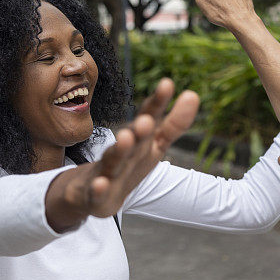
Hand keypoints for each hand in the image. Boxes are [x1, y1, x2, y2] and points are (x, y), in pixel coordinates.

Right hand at [46, 78, 198, 230]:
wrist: (86, 192)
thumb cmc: (127, 163)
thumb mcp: (153, 145)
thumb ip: (173, 124)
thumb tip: (193, 94)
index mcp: (138, 139)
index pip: (149, 117)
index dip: (158, 103)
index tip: (167, 84)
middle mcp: (122, 151)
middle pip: (132, 140)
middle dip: (139, 130)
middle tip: (147, 120)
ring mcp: (105, 172)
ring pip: (113, 161)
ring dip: (119, 150)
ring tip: (126, 138)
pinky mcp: (95, 195)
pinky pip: (97, 192)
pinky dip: (98, 188)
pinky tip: (101, 184)